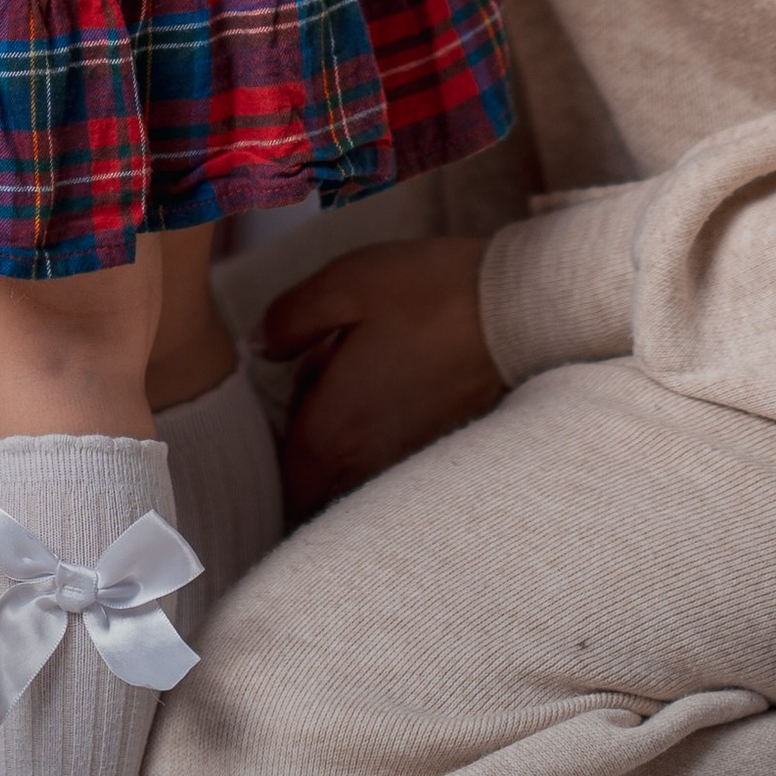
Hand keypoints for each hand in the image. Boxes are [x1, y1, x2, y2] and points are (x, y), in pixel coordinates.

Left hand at [263, 236, 502, 517]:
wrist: (518, 309)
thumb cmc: (427, 293)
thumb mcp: (345, 284)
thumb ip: (289, 318)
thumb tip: (258, 347)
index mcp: (333, 430)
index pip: (282, 480)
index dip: (266, 462)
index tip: (266, 426)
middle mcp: (366, 462)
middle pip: (316, 492)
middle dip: (302, 459)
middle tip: (312, 394)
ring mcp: (407, 462)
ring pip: (354, 484)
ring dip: (340, 455)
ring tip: (352, 391)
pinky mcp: (439, 451)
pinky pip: (390, 469)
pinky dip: (377, 447)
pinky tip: (388, 394)